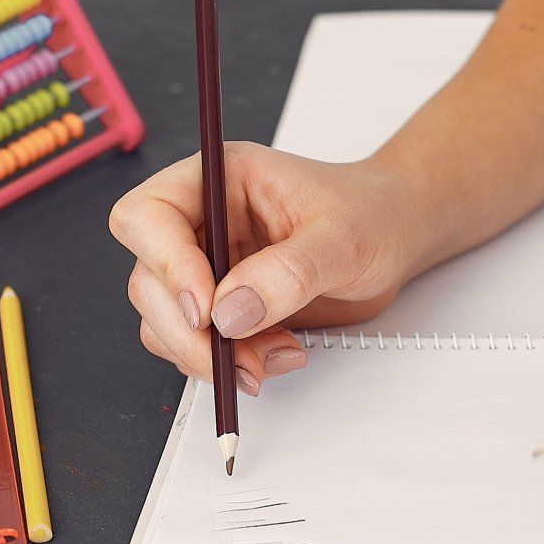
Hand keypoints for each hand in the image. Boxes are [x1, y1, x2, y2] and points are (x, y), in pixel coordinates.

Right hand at [108, 143, 426, 394]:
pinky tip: (276, 354)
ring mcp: (205, 266)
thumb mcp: (342, 239)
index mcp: (217, 179)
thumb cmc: (372, 215)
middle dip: (189, 331)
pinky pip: (194, 346)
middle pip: (148, 280)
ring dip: (210, 354)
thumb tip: (229, 312)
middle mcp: (200, 221)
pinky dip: (228, 364)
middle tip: (239, 355)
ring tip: (275, 354)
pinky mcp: (219, 307)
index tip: (207, 308)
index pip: (148, 215)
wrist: (395, 238)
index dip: (166, 264)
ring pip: (163, 322)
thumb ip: (287, 272)